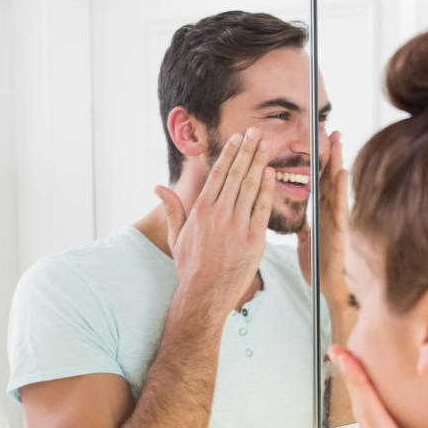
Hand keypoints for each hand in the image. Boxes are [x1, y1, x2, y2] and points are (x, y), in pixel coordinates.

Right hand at [155, 128, 275, 315]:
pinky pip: (262, 208)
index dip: (230, 153)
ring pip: (250, 187)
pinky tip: (270, 173)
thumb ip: (172, 208)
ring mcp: (237, 225)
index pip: (218, 174)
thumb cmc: (190, 266)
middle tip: (257, 133)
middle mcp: (219, 213)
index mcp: (201, 210)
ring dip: (259, 163)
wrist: (204, 294)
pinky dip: (267, 189)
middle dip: (247, 151)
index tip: (238, 138)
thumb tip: (157, 186)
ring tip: (266, 146)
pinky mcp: (254, 239)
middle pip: (237, 174)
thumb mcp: (176, 235)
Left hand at [298, 130, 350, 304]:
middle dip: (330, 153)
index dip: (318, 161)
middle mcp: (331, 213)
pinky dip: (342, 189)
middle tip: (331, 129)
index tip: (318, 140)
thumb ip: (304, 227)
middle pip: (329, 177)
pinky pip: (340, 207)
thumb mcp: (307, 242)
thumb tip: (298, 218)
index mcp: (321, 213)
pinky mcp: (340, 232)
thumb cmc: (320, 268)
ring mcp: (337, 220)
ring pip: (336, 186)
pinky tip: (343, 172)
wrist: (328, 291)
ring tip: (338, 140)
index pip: (319, 181)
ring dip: (338, 161)